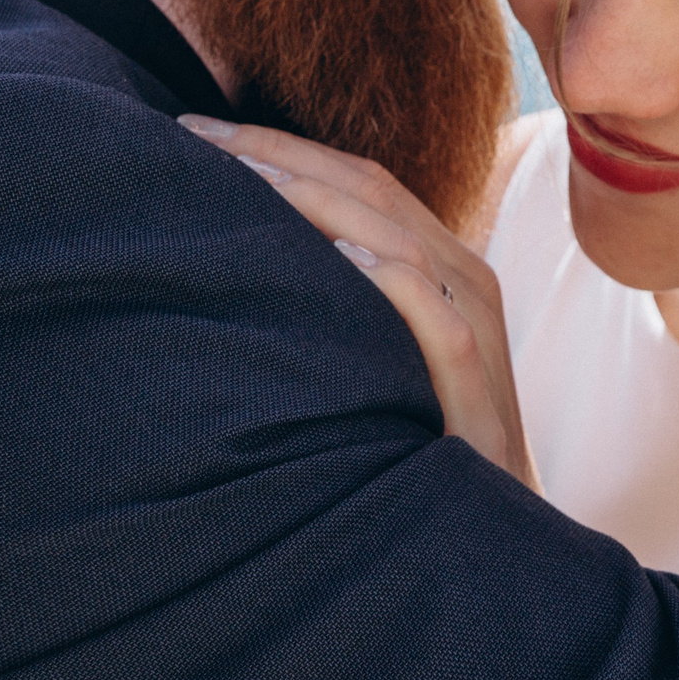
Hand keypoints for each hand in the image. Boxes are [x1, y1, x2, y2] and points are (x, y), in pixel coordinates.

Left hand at [179, 117, 538, 490]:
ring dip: (321, 203)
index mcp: (437, 266)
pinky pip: (446, 331)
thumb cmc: (414, 447)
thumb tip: (236, 260)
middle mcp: (464, 285)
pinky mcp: (482, 405)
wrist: (485, 544)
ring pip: (402, 242)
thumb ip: (335, 302)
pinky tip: (346, 262)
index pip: (359, 181)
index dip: (280, 149)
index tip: (196, 135)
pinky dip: (398, 287)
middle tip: (193, 135)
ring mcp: (479, 338)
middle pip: (372, 191)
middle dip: (280, 156)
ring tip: (243, 178)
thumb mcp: (371, 357)